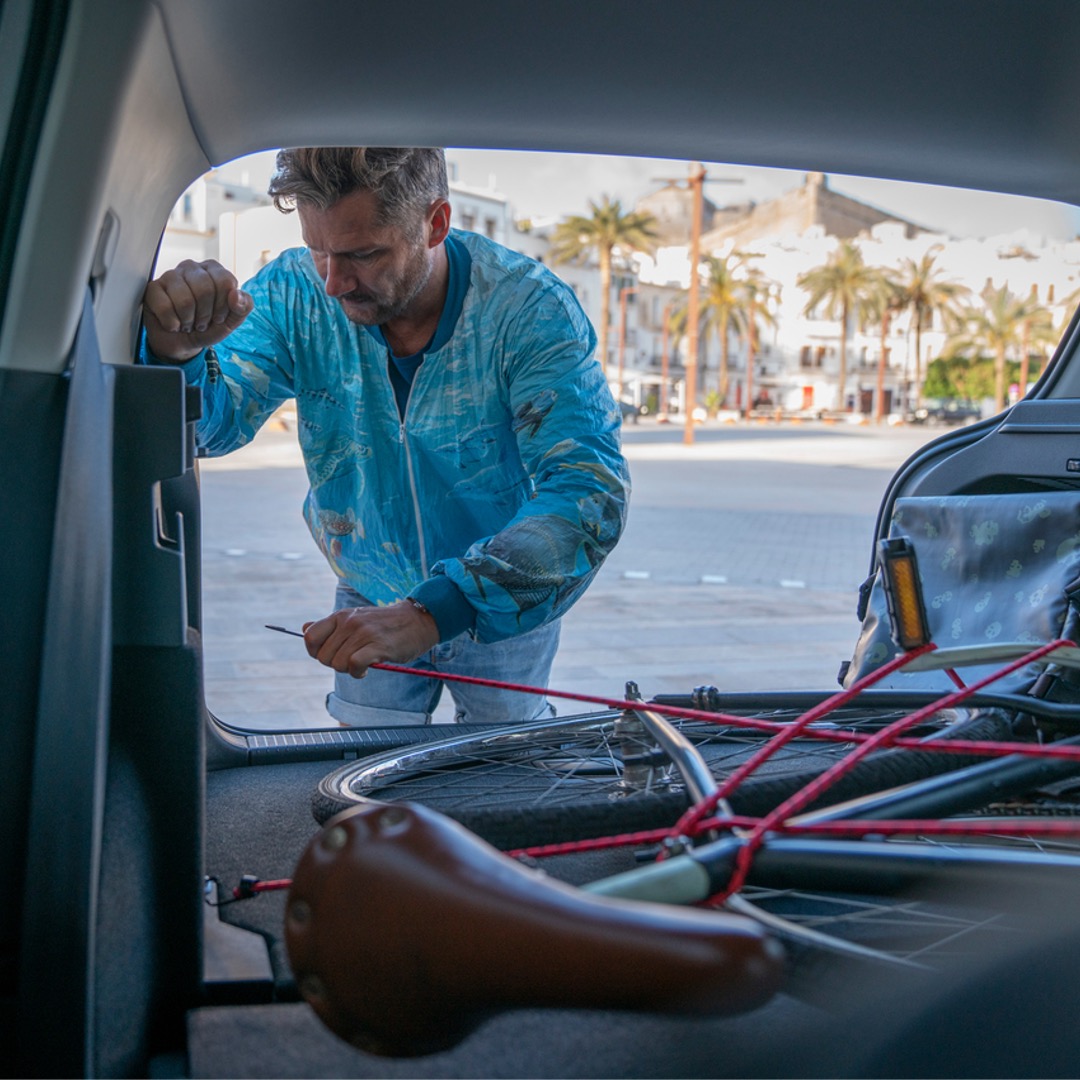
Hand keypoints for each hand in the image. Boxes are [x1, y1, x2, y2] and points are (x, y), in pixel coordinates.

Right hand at [142, 259, 252, 361]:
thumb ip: (243, 307)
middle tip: (201, 322)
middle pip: (204, 289)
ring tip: (187, 322)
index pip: (225, 281)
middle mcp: (192, 268)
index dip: (223, 306)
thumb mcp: (231, 321)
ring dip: (188, 320)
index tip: (218, 316)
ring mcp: (170, 276)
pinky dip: (172, 323)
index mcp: (214, 271)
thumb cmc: (208, 327)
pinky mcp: (152, 288)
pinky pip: (164, 306)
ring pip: (184, 299)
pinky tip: (173, 323)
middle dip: (205, 315)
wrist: (183, 343)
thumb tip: (235, 294)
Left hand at [303, 601, 439, 678]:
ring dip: (349, 670)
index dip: (315, 652)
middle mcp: (349, 622)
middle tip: (352, 660)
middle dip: (335, 664)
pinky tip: (367, 669)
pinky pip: (354, 665)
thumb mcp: (355, 618)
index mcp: (340, 616)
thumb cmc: (385, 624)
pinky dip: (358, 673)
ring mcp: (363, 633)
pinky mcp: (377, 646)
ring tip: (363, 663)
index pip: (310, 637)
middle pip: (323, 656)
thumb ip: (330, 626)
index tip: (331, 655)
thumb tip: (303, 628)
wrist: (417, 620)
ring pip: (338, 663)